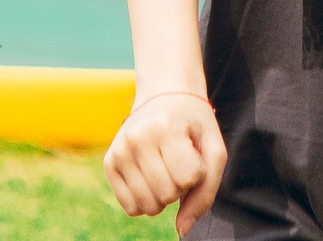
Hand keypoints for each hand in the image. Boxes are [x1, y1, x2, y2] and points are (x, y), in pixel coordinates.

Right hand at [104, 91, 225, 234]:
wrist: (164, 94)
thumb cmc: (193, 125)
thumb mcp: (213, 149)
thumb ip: (206, 193)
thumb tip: (182, 230)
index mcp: (166, 127)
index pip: (189, 178)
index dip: (197, 172)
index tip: (192, 152)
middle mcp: (138, 137)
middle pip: (167, 195)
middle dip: (180, 186)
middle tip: (178, 160)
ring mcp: (120, 149)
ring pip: (148, 206)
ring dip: (163, 197)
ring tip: (164, 170)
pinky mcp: (109, 162)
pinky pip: (130, 207)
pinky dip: (145, 202)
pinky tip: (149, 180)